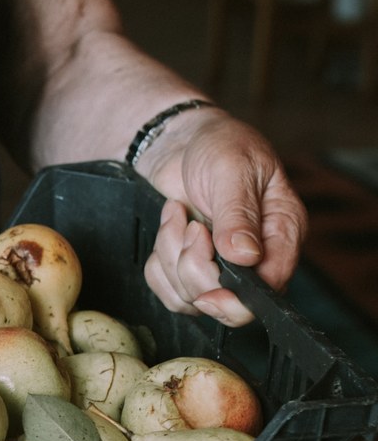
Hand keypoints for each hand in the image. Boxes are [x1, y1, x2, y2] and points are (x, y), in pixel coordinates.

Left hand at [139, 109, 306, 326]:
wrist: (180, 141)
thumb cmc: (219, 145)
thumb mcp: (233, 169)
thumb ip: (238, 214)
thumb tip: (246, 255)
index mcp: (283, 230)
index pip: (271, 286)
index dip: (238, 298)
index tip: (210, 288)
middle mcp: (256, 254)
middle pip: (224, 299)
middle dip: (194, 266)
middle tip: (192, 227)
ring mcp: (221, 264)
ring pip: (189, 296)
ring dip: (171, 256)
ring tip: (179, 216)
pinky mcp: (190, 266)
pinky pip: (167, 289)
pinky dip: (157, 262)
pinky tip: (169, 226)